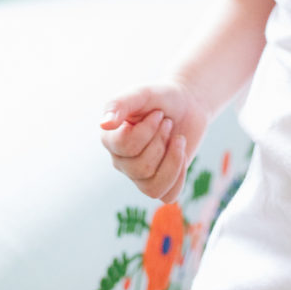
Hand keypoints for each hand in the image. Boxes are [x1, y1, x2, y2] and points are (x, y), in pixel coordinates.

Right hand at [99, 81, 209, 203]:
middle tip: (167, 123)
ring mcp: (139, 176)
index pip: (126, 147)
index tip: (158, 113)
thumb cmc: (160, 97)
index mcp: (111, 139)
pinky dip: (180, 175)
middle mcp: (121, 161)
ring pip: (152, 188)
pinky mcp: (160, 183)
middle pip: (142, 168)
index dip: (148, 130)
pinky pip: (168, 196)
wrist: (187, 104)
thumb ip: (120, 104)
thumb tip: (103, 124)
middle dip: (162, 141)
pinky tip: (181, 153)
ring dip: (173, 159)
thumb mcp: (142, 93)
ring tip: (177, 139)